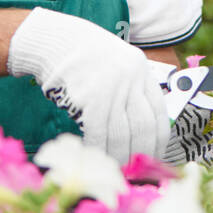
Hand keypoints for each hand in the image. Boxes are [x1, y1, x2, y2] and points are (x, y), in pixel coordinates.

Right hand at [7, 8, 168, 164]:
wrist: (53, 41)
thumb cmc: (82, 59)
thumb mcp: (115, 67)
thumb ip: (129, 93)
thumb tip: (138, 135)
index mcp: (141, 71)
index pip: (159, 112)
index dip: (158, 140)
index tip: (154, 157)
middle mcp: (130, 78)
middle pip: (144, 126)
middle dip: (141, 154)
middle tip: (134, 171)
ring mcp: (111, 87)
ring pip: (122, 134)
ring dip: (119, 157)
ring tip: (115, 170)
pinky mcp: (90, 97)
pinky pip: (99, 133)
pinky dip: (98, 149)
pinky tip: (95, 157)